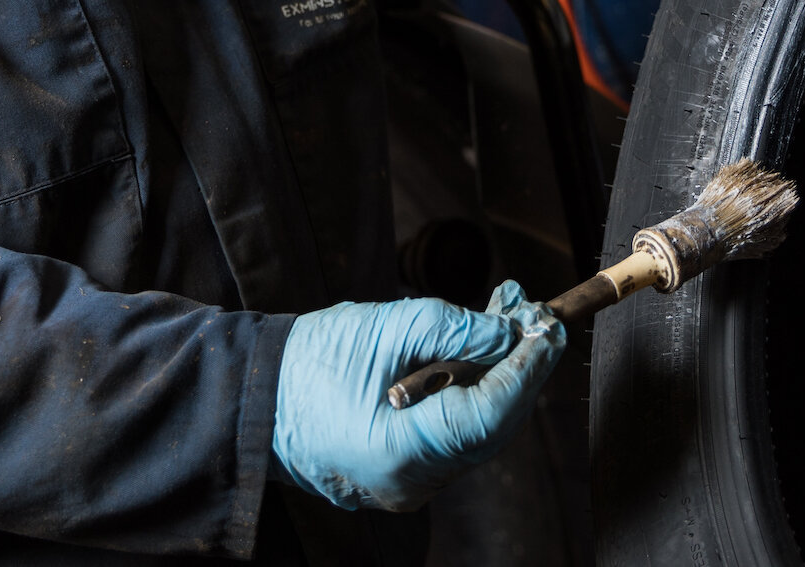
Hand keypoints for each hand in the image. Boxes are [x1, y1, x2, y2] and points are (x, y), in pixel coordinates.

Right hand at [271, 281, 563, 510]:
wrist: (256, 395)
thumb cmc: (311, 360)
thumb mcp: (387, 326)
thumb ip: (456, 329)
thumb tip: (509, 334)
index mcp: (403, 452)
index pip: (489, 413)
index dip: (525, 369)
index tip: (548, 328)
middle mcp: (410, 483)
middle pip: (491, 429)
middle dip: (519, 371)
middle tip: (535, 318)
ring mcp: (406, 486)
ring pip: (477, 434)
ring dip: (499, 380)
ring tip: (507, 323)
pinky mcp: (402, 474)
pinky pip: (454, 437)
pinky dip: (472, 397)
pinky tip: (477, 356)